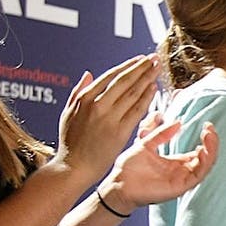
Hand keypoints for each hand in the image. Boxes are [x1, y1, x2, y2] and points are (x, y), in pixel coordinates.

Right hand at [53, 55, 158, 184]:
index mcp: (85, 98)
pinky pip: (137, 111)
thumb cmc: (70, 142)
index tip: (139, 59)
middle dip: (141, 68)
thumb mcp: (68, 113)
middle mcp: (98, 105)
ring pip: (133, 93)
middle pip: (125, 81)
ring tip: (157, 69)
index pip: (111, 76)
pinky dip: (147, 98)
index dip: (127, 66)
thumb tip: (88, 73)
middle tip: (154, 58)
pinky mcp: (120, 132)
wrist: (74, 167)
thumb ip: (77, 91)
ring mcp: (110, 118)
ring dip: (147, 79)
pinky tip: (154, 88)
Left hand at [98, 111, 218, 213]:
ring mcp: (182, 179)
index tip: (207, 124)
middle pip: (206, 158)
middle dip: (212, 142)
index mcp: (176, 163)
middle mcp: (182, 171)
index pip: (199, 152)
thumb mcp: (146, 143)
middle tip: (210, 128)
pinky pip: (197, 175)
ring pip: (205, 166)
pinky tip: (202, 150)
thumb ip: (161, 133)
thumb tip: (178, 122)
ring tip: (209, 136)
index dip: (206, 139)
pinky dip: (204, 163)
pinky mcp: (179, 187)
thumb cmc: (129, 168)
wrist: (118, 184)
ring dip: (211, 151)